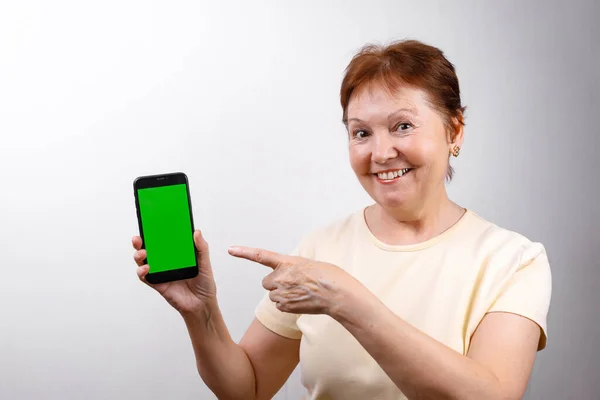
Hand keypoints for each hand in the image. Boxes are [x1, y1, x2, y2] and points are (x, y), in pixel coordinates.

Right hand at [132, 230, 216, 314]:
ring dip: (138, 255)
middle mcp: (166, 261)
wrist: (202, 304)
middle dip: (140, 241)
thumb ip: (201, 248)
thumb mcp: (205, 263)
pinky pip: (145, 276)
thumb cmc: (204, 283)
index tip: (149, 222)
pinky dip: (142, 271)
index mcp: (176, 254)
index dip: (155, 231)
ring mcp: (160, 272)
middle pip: (149, 248)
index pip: (163, 240)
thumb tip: (196, 231)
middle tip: (138, 237)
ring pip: (143, 261)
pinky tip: (147, 268)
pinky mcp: (157, 283)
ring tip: (143, 252)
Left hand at [228, 246, 359, 316]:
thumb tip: (287, 277)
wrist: (337, 294)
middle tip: (294, 284)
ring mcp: (282, 292)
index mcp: (287, 262)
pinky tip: (302, 301)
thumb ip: (293, 268)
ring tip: (302, 292)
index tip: (231, 249)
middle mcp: (280, 277)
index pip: (260, 255)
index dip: (244, 252)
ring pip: (273, 295)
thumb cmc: (328, 276)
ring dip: (283, 294)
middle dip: (276, 283)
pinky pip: (279, 305)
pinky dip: (288, 304)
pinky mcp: (285, 306)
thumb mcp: (309, 263)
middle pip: (267, 282)